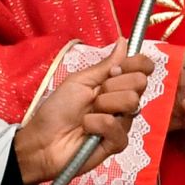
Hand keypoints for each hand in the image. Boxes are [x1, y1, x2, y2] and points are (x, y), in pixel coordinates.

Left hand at [14, 40, 153, 184]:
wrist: (42, 140)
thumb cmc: (57, 110)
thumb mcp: (79, 81)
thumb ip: (105, 65)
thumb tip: (123, 41)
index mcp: (115, 84)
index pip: (143, 68)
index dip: (135, 64)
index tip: (115, 70)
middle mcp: (123, 102)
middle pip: (140, 82)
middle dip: (113, 85)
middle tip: (94, 95)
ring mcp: (122, 123)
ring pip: (131, 101)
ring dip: (103, 104)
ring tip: (86, 114)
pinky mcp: (118, 143)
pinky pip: (117, 126)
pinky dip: (97, 124)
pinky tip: (87, 129)